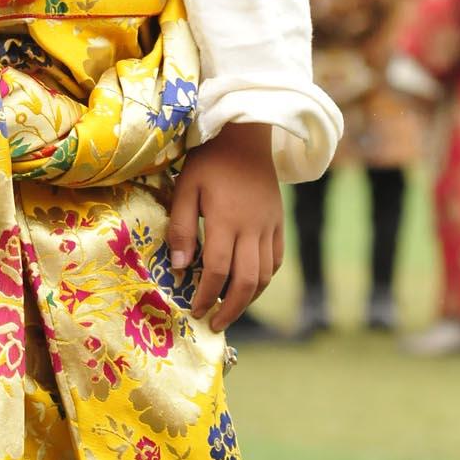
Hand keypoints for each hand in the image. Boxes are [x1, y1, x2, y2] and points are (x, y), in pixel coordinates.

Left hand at [167, 123, 282, 330]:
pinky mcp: (279, 223)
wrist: (246, 136)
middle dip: (230, 308)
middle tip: (214, 324)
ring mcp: (270, 226)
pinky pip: (276, 259)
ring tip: (229, 310)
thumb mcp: (185, 188)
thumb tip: (180, 268)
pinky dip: (264, 279)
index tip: (194, 310)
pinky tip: (249, 286)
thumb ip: (182, 228)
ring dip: (248, 298)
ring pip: (265, 274)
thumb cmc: (208, 161)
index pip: (218, 269)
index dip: (206, 294)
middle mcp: (253, 228)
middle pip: (247, 280)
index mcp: (227, 220)